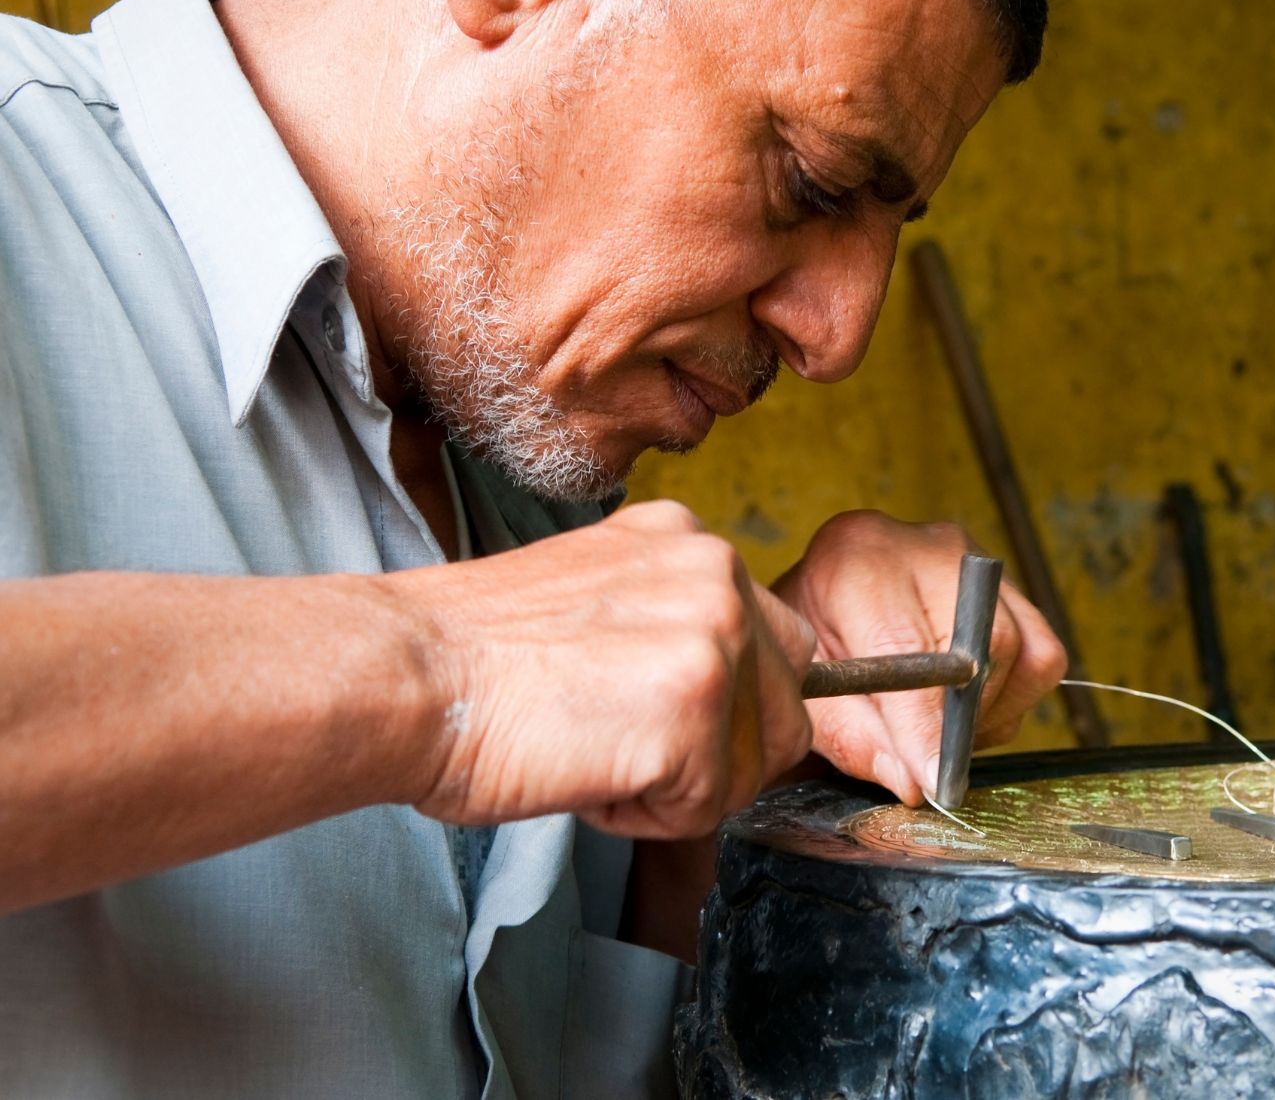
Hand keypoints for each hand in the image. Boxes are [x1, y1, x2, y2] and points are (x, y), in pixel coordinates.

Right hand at [399, 499, 816, 838]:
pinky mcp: (695, 708)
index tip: (649, 716)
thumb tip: (725, 690)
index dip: (726, 710)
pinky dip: (644, 816)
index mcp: (690, 540)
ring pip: (756, 765)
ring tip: (595, 751)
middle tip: (623, 745)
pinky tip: (583, 771)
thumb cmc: (476, 658)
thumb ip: (672, 624)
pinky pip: (705, 808)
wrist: (407, 673)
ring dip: (682, 787)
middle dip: (720, 755)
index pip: (775, 647)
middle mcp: (716, 571)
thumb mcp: (599, 600)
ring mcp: (714, 635)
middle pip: (786, 709)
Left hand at [773, 511, 1066, 803]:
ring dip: (988, 713)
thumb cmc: (813, 641)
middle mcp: (929, 546)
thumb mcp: (808, 688)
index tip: (932, 777)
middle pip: (986, 644)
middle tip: (933, 765)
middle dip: (963, 723)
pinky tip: (963, 704)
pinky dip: (1010, 699)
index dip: (926, 722)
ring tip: (937, 725)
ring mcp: (977, 560)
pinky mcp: (1009, 586)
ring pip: (1026, 655)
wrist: (826, 593)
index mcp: (857, 559)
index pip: (910, 645)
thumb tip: (916, 783)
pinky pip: (1041, 657)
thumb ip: (853, 736)